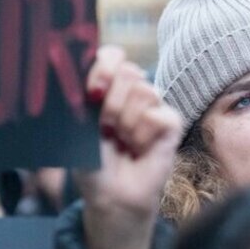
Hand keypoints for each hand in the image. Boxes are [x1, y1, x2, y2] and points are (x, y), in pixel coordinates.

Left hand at [75, 45, 182, 248]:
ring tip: (123, 141)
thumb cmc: (91, 161)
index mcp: (107, 85)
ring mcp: (153, 106)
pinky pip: (159, 115)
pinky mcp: (171, 124)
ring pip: (145, 92)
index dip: (104, 66)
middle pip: (129, 71)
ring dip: (126, 123)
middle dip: (111, 103)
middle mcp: (132, 91)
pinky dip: (143, 134)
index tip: (93, 90)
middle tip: (106, 128)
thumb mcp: (78, 125)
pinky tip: (139, 148)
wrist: (110, 194)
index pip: (111, 54)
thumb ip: (81, 95)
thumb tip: (85, 74)